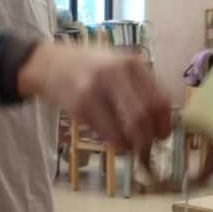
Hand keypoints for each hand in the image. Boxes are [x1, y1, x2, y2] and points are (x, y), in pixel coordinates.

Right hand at [18, 43, 171, 152]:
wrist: (48, 63)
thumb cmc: (88, 66)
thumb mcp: (117, 64)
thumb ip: (137, 84)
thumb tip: (160, 119)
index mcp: (131, 63)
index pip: (159, 99)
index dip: (164, 124)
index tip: (162, 135)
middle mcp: (115, 74)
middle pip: (144, 116)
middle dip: (148, 139)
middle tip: (147, 148)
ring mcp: (96, 90)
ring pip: (125, 129)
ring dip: (131, 145)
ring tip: (130, 148)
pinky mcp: (80, 106)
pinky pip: (105, 132)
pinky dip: (113, 141)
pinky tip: (113, 140)